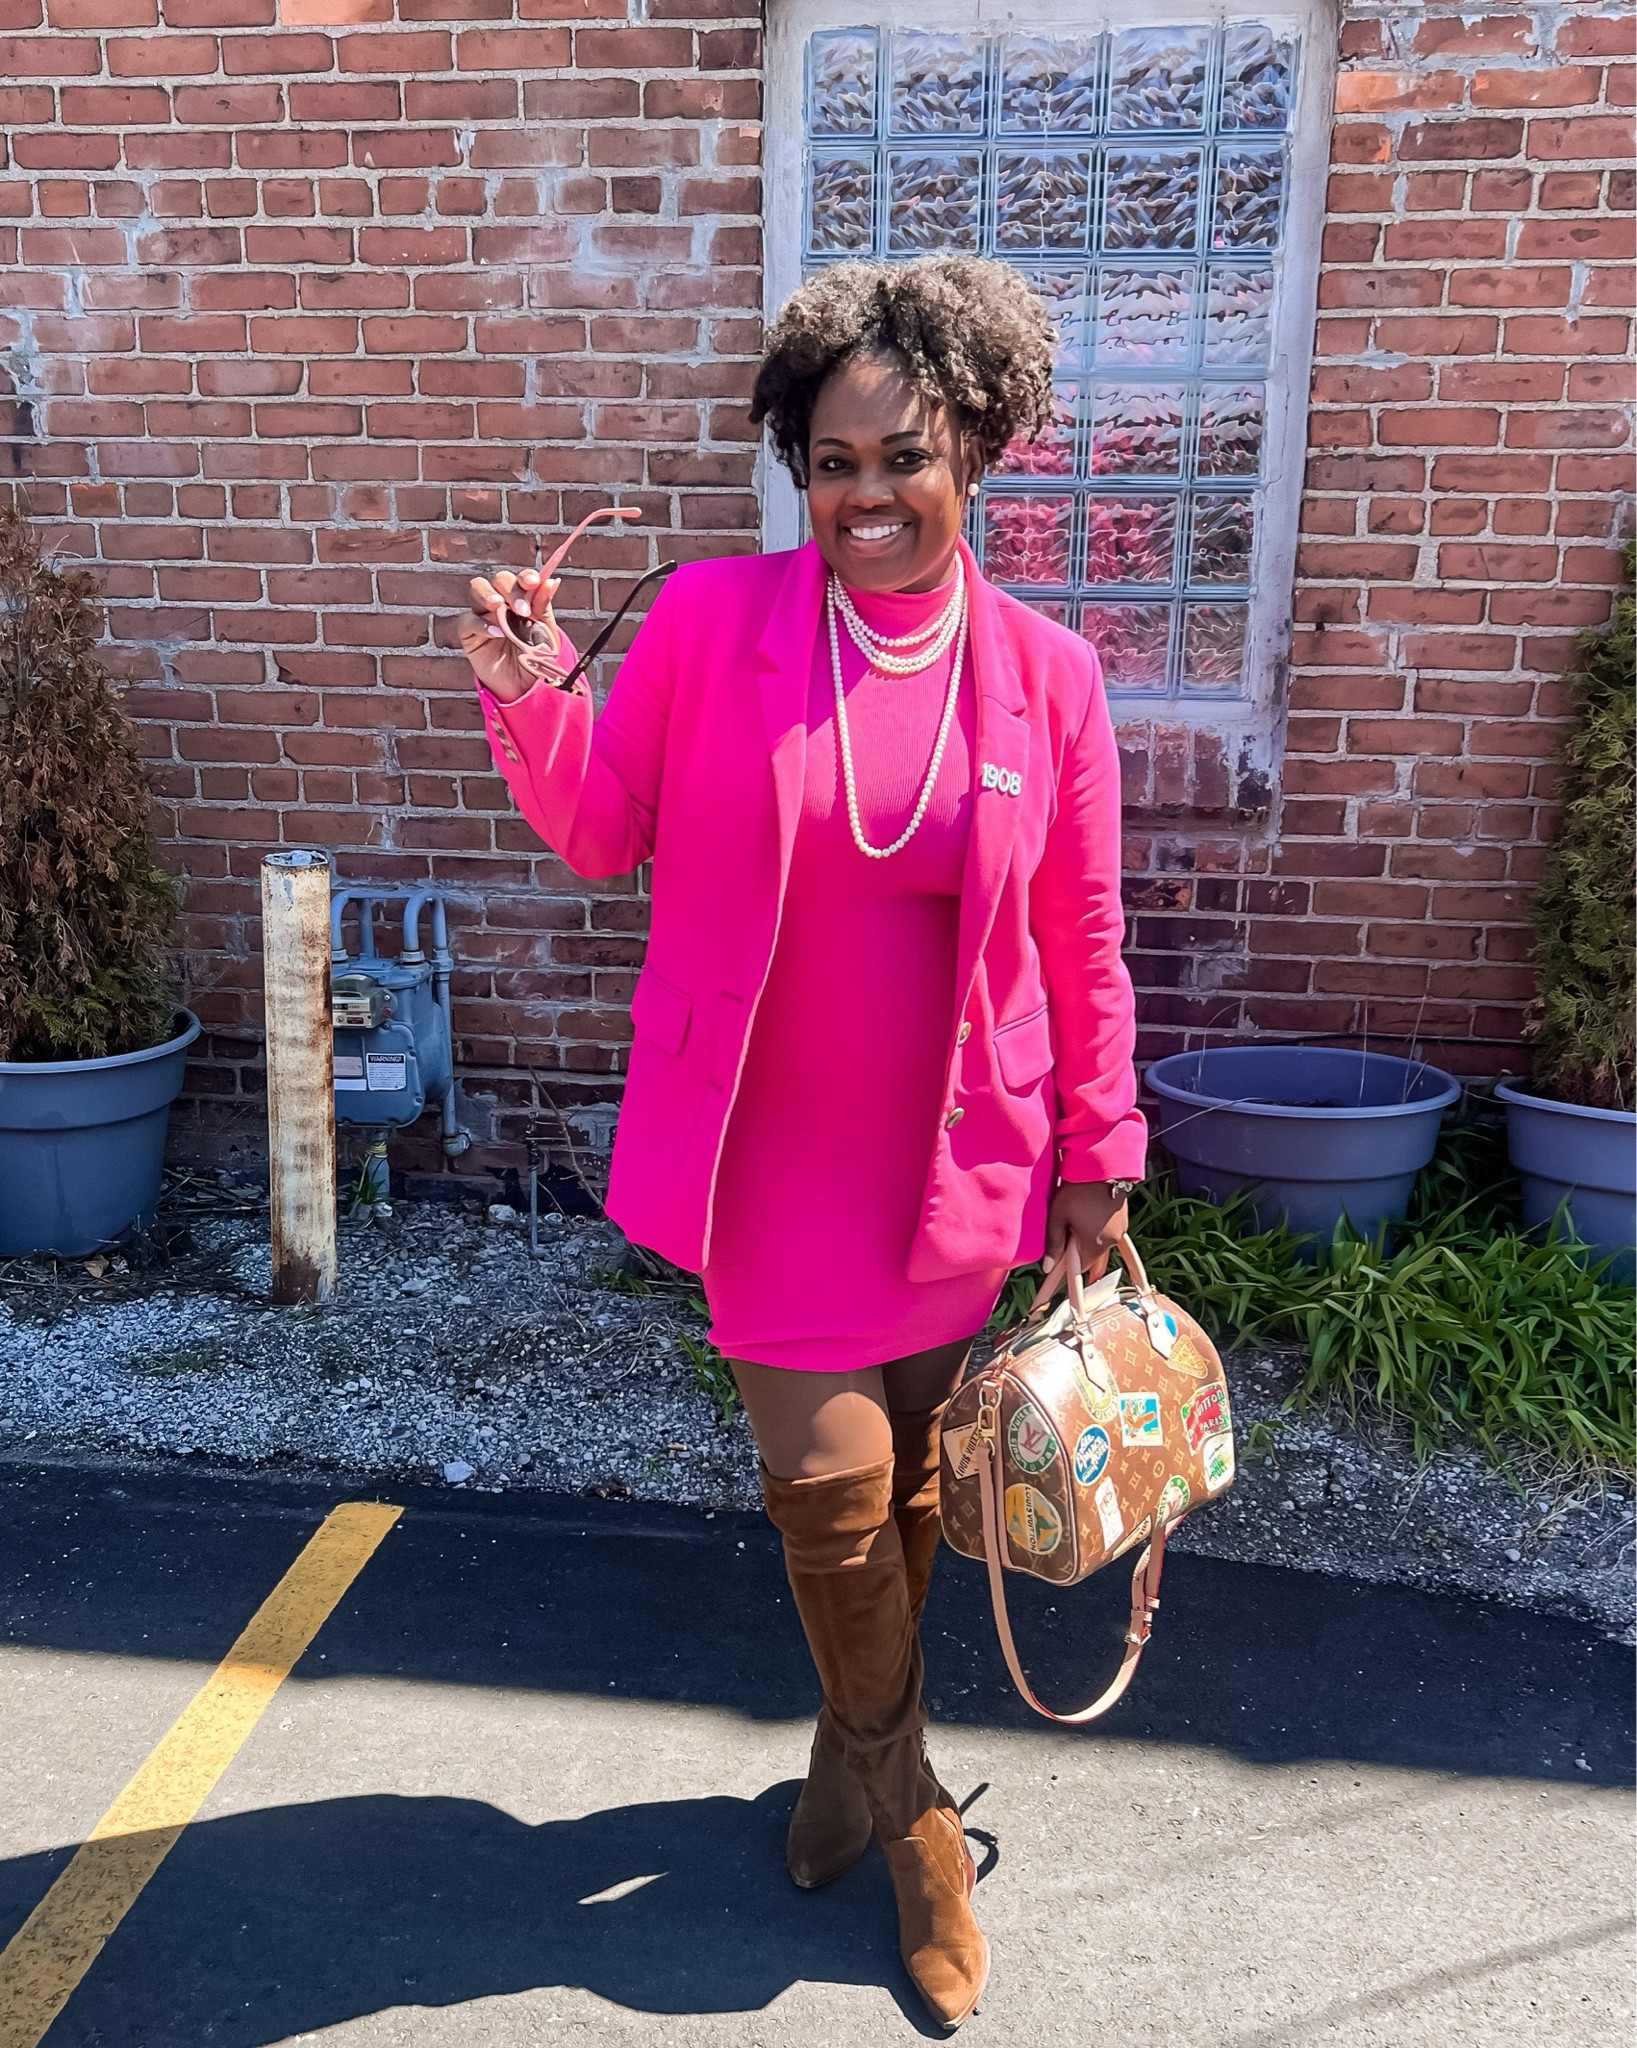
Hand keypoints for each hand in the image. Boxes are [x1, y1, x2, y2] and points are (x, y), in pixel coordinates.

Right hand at [459, 566, 561, 702]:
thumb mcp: (546, 634)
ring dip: (488, 594)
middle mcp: (502, 603)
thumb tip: (551, 581)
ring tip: (499, 607)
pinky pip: (467, 620)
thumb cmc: (537, 660)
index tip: (534, 581)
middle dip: (510, 589)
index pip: (520, 579)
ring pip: (477, 588)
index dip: (525, 577)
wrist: (526, 689)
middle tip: (522, 609)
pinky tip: (496, 633)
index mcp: (522, 600)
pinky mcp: (469, 634)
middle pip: (498, 579)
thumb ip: (544, 608)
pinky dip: (480, 624)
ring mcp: (484, 615)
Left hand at [1045, 1180, 1130, 1281]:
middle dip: (1078, 1250)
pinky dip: (1098, 1230)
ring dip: (1088, 1239)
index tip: (1058, 1257)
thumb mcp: (1059, 1215)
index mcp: (1097, 1244)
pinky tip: (1088, 1215)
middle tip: (1066, 1231)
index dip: (1068, 1265)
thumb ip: (1054, 1242)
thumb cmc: (1077, 1190)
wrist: (1101, 1166)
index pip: (1081, 1266)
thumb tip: (1048, 1267)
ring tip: (1076, 1219)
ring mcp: (1121, 1229)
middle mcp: (1112, 1240)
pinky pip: (1108, 1232)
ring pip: (1101, 1244)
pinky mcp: (1123, 1219)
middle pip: (1092, 1256)